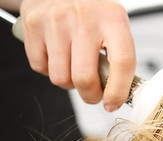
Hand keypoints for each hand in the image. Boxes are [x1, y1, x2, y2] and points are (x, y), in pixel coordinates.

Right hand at [20, 0, 135, 111]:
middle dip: (90, 95)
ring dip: (69, 82)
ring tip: (75, 67)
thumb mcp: (114, 25)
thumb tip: (119, 94)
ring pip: (60, 78)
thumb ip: (118, 57)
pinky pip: (40, 68)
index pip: (123, 62)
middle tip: (93, 93)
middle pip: (84, 78)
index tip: (113, 103)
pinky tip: (58, 55)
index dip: (118, 91)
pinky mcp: (34, 25)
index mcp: (113, 19)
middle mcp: (84, 18)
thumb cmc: (92, 10)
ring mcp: (56, 21)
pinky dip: (50, 69)